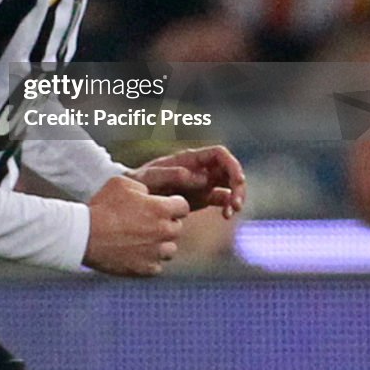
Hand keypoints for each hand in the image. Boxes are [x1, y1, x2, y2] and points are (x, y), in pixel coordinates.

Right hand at [84, 176, 189, 276]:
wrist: (86, 235)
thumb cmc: (103, 206)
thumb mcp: (122, 183)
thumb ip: (143, 187)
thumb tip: (150, 195)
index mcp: (161, 209)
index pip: (183, 207)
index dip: (173, 204)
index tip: (162, 206)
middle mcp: (164, 232)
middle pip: (177, 228)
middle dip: (166, 224)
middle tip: (146, 222)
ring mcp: (156, 252)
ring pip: (169, 249)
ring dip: (160, 244)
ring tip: (141, 238)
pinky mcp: (146, 269)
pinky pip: (157, 265)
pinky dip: (149, 259)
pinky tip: (135, 252)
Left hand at [128, 146, 245, 218]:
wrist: (132, 198)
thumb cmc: (140, 182)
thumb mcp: (151, 177)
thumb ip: (173, 175)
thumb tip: (200, 177)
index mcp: (190, 159)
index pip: (219, 154)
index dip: (232, 165)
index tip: (238, 181)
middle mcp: (200, 168)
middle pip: (229, 170)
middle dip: (238, 186)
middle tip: (237, 204)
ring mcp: (203, 183)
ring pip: (229, 185)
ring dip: (236, 197)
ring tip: (231, 212)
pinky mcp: (203, 197)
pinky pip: (222, 199)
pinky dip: (228, 206)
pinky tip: (226, 215)